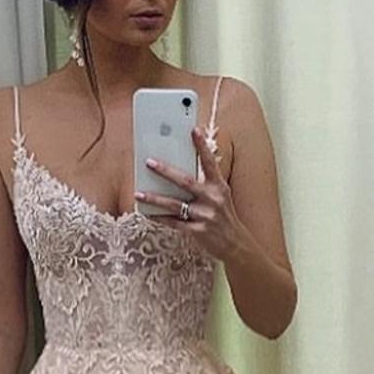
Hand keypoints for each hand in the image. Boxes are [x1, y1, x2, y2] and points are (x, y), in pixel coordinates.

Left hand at [135, 126, 244, 259]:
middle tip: (149, 161)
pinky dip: (160, 218)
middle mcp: (212, 199)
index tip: (194, 129)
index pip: (210, 162)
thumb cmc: (223, 217)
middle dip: (166, 171)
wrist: (235, 244)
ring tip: (138, 193)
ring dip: (155, 198)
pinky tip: (147, 213)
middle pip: (186, 182)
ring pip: (175, 204)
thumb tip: (179, 171)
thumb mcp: (220, 196)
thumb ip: (204, 184)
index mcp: (219, 187)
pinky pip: (174, 223)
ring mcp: (205, 216)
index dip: (202, 146)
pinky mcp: (198, 231)